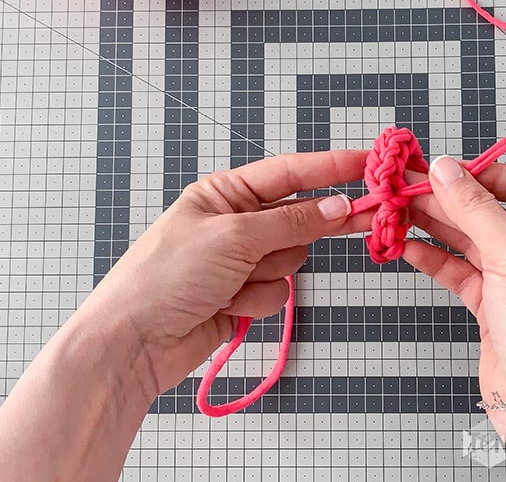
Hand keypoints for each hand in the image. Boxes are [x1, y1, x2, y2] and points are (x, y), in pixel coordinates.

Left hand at [84, 150, 370, 398]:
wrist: (133, 342)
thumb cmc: (167, 275)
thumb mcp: (233, 236)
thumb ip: (291, 221)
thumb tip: (337, 206)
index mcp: (225, 193)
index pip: (289, 173)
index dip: (331, 167)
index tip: (368, 164)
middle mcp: (235, 223)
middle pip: (298, 217)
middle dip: (319, 224)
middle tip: (372, 214)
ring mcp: (239, 262)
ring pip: (290, 259)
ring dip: (268, 273)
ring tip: (232, 282)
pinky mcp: (241, 295)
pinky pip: (276, 291)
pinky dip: (256, 301)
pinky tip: (225, 305)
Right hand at [403, 157, 505, 432]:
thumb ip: (475, 208)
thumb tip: (445, 169)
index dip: (489, 174)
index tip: (449, 171)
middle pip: (493, 211)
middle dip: (451, 199)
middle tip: (409, 187)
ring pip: (472, 240)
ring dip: (436, 225)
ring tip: (399, 211)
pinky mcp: (495, 307)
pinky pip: (460, 271)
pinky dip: (434, 258)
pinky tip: (408, 246)